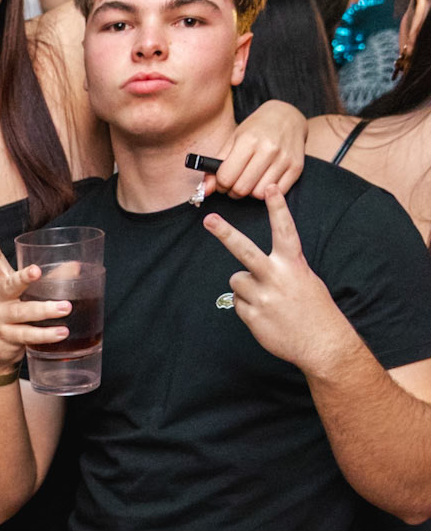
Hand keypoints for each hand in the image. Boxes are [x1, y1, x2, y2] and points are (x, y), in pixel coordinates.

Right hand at [0, 225, 72, 373]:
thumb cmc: (13, 317)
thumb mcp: (25, 296)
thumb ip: (49, 280)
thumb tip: (76, 266)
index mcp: (2, 284)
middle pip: (9, 285)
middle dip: (23, 278)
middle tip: (36, 271)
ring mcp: (1, 319)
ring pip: (23, 312)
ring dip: (45, 310)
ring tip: (66, 308)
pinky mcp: (8, 337)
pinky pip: (28, 335)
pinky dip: (46, 335)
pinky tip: (61, 333)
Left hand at [198, 100, 304, 199]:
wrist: (287, 117)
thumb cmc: (256, 129)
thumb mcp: (233, 140)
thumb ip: (216, 165)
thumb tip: (205, 190)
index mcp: (249, 140)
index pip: (226, 177)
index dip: (220, 184)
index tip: (222, 182)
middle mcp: (268, 149)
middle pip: (242, 189)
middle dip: (233, 191)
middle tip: (234, 184)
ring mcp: (284, 159)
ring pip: (258, 194)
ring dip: (250, 192)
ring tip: (250, 181)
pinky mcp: (296, 167)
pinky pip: (276, 193)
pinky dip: (267, 192)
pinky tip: (263, 180)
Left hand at [202, 191, 357, 374]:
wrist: (322, 344)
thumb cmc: (315, 309)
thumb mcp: (307, 280)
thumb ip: (284, 268)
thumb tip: (256, 269)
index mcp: (293, 265)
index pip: (285, 230)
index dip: (278, 208)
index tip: (270, 187)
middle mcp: (276, 277)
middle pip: (245, 250)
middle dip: (225, 233)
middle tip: (209, 220)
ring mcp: (262, 297)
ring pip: (237, 280)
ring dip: (246, 288)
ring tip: (266, 300)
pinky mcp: (252, 316)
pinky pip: (238, 303)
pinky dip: (248, 307)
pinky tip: (265, 315)